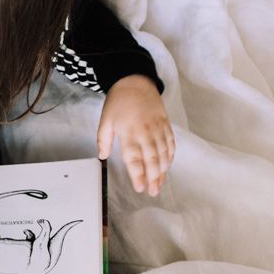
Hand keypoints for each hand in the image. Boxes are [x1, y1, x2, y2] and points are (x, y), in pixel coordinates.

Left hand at [97, 75, 174, 195]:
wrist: (135, 82)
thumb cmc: (118, 101)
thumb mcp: (105, 120)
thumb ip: (103, 140)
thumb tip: (103, 156)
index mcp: (129, 133)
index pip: (134, 159)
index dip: (137, 175)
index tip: (139, 187)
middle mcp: (145, 132)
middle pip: (151, 159)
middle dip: (153, 178)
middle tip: (153, 192)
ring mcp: (157, 128)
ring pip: (163, 153)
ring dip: (163, 171)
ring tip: (160, 184)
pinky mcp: (165, 124)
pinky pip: (170, 143)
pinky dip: (170, 156)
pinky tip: (168, 166)